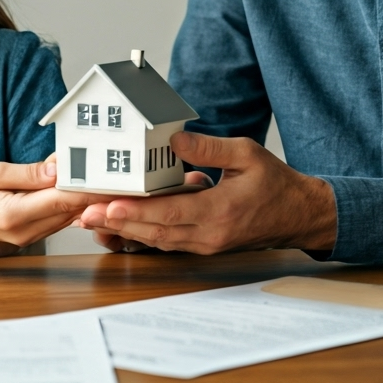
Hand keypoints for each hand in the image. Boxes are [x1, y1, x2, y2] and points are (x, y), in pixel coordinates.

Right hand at [0, 155, 110, 253]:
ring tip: (109, 179)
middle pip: (71, 211)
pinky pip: (56, 219)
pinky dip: (69, 204)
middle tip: (121, 173)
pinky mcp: (29, 235)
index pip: (64, 200)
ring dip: (85, 199)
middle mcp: (26, 232)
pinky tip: (81, 189)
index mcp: (16, 215)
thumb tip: (61, 168)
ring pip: (67, 217)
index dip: (92, 188)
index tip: (114, 177)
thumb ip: (30, 173)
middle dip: (95, 192)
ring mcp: (28, 237)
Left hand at [79, 131, 336, 254]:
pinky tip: (116, 226)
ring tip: (91, 220)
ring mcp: (204, 243)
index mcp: (221, 211)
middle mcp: (209, 233)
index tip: (109, 205)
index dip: (138, 211)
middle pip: (155, 231)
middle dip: (117, 223)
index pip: (172, 213)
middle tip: (84, 214)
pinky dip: (139, 235)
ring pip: (157, 240)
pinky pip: (165, 242)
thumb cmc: (275, 184)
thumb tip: (175, 139)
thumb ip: (210, 147)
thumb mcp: (247, 154)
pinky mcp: (201, 244)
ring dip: (123, 231)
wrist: (298, 216)